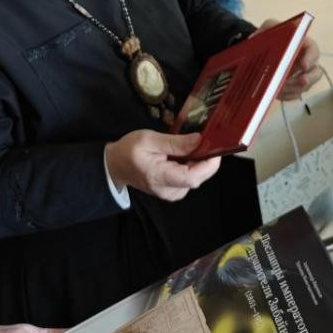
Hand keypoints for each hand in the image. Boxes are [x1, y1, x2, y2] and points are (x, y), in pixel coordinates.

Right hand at [105, 131, 220, 200]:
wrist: (116, 165)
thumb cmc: (130, 150)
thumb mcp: (149, 139)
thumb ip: (175, 142)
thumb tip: (199, 140)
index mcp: (160, 177)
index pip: (192, 177)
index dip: (208, 164)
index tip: (215, 146)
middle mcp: (169, 191)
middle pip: (197, 178)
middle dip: (207, 160)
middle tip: (209, 140)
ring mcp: (172, 193)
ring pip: (196, 179)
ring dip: (200, 162)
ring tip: (197, 144)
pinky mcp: (173, 191)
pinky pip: (190, 179)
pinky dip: (194, 166)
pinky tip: (188, 154)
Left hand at [253, 18, 322, 99]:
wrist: (255, 51)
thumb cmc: (266, 36)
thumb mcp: (269, 26)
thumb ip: (273, 26)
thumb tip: (277, 34)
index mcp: (303, 45)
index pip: (314, 51)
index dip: (311, 59)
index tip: (304, 66)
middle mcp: (305, 62)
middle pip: (316, 73)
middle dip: (309, 79)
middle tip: (301, 82)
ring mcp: (299, 76)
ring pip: (304, 87)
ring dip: (293, 89)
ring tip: (279, 88)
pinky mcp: (291, 88)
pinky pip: (292, 95)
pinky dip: (285, 96)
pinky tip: (275, 93)